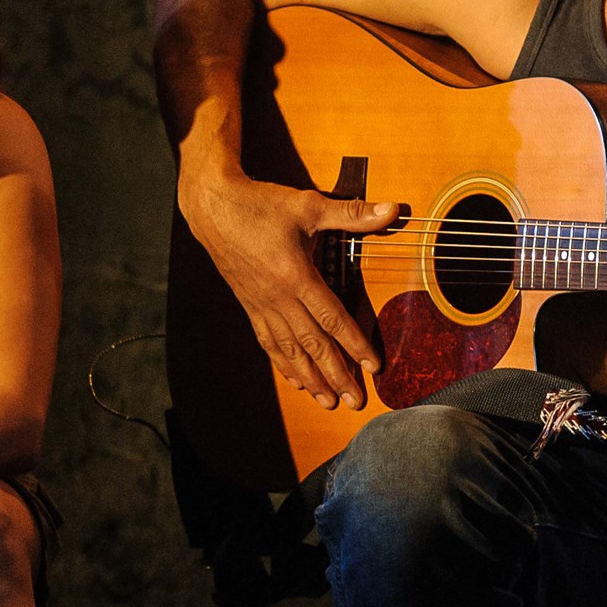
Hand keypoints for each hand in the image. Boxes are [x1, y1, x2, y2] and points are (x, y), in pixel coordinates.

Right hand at [181, 171, 397, 409]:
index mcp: (296, 275)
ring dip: (311, 378)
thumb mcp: (308, 205)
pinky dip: (283, 364)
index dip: (355, 344)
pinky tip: (295, 381)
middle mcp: (278, 297)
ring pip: (290, 350)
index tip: (372, 367)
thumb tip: (392, 210)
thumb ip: (352, 213)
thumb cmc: (261, 204)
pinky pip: (268, 341)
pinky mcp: (249, 306)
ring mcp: (262, 305)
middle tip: (355, 402)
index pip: (332, 318)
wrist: (213, 208)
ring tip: (328, 402)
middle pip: (313, 344)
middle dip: (336, 375)